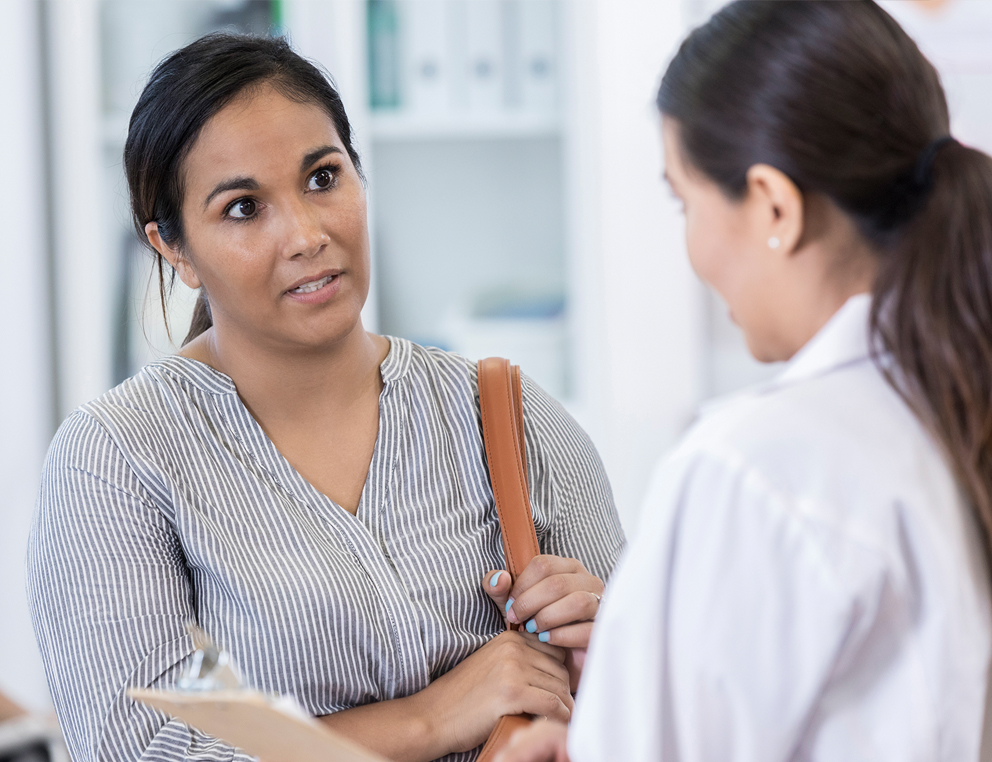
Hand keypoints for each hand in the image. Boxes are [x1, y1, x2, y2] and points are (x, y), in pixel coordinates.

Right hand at [414, 630, 572, 753]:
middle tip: (564, 708)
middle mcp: (513, 648)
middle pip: (560, 668)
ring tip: (563, 719)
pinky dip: (561, 716)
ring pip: (560, 686)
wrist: (435, 716)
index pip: (555, 649)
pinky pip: (553, 704)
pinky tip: (559, 724)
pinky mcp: (512, 692)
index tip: (560, 690)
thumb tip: (558, 674)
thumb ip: (520, 661)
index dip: (560, 671)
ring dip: (565, 705)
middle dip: (564, 690)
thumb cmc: (464, 698)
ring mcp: (512, 668)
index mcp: (509, 638)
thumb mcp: (493, 666)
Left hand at [484, 556, 603, 689]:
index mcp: (567, 568)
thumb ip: (499, 590)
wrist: (556, 664)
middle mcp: (588, 582)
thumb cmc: (537, 627)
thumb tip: (498, 579)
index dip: (521, 584)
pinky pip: (588, 630)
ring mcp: (600, 606)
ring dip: (548, 617)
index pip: (544, 564)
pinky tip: (546, 641)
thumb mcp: (513, 606)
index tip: (509, 604)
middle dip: (530, 602)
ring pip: (577, 602)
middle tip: (516, 620)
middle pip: (558, 583)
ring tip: (532, 630)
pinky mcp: (603, 631)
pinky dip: (562, 635)